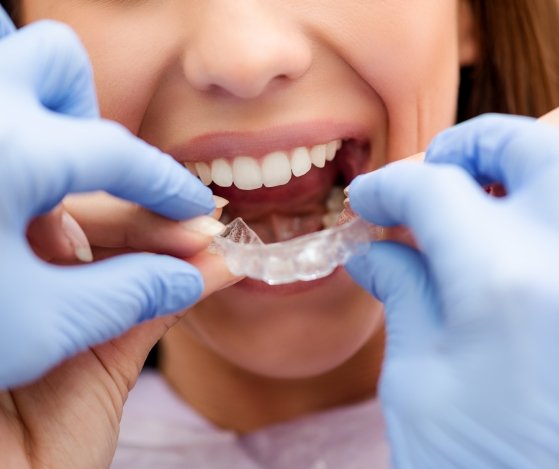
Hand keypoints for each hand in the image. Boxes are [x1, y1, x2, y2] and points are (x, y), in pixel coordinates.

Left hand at [0, 15, 238, 468]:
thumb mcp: (39, 328)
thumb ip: (128, 296)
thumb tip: (190, 278)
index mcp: (11, 154)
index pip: (119, 155)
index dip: (169, 185)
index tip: (196, 207)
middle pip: (57, 64)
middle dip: (90, 117)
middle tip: (92, 179)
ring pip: (11, 67)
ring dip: (46, 116)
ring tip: (41, 192)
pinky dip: (12, 139)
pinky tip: (3, 207)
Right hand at [347, 114, 558, 467]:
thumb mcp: (419, 384)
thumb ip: (403, 297)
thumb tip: (374, 250)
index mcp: (505, 282)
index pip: (435, 190)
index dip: (391, 187)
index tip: (369, 201)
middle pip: (532, 145)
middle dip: (473, 145)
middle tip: (434, 171)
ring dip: (522, 167)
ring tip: (479, 197)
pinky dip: (543, 213)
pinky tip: (514, 241)